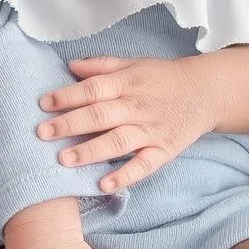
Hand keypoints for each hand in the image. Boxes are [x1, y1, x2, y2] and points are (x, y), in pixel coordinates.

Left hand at [37, 55, 217, 192]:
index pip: (93, 89)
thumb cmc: (163, 78)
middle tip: (42, 133)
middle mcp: (136, 107)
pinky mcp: (163, 150)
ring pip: (117, 142)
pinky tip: (104, 184)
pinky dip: (125, 176)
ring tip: (63, 160)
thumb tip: (70, 66)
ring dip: (89, 151)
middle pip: (100, 116)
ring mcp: (150, 131)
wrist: (206, 92)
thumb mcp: (134, 64)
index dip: (67, 96)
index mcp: (127, 83)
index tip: (43, 104)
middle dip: (69, 125)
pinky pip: (143, 165)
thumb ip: (102, 66)